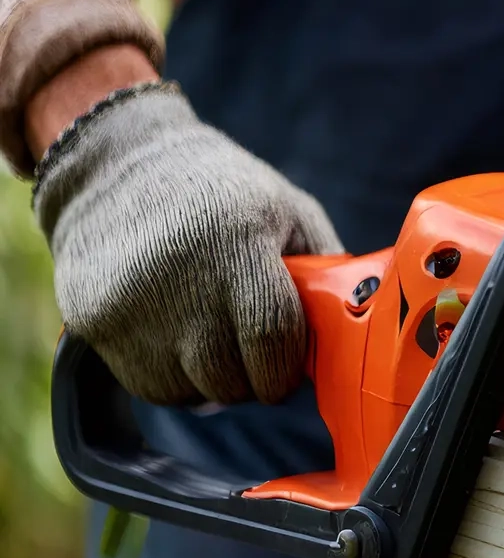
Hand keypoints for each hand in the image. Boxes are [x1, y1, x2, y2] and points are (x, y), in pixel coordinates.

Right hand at [33, 81, 342, 404]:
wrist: (116, 165)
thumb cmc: (222, 193)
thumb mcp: (289, 211)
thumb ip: (327, 271)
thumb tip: (357, 333)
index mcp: (235, 242)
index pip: (270, 338)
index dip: (286, 370)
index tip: (291, 372)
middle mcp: (177, 277)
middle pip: (228, 378)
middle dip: (254, 381)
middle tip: (257, 357)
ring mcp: (129, 304)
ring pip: (186, 392)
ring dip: (210, 382)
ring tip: (213, 338)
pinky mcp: (91, 321)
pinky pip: (145, 386)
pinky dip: (171, 378)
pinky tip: (176, 338)